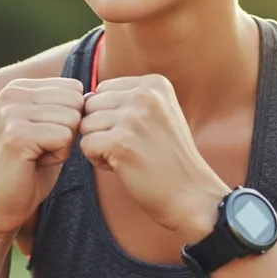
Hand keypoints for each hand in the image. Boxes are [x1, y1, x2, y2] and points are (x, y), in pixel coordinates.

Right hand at [0, 77, 83, 236]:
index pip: (73, 87)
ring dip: (63, 144)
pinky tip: (36, 163)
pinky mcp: (16, 135)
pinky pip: (65, 137)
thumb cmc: (31, 165)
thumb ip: (67, 105)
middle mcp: (11, 93)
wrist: (1, 203)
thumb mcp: (50, 125)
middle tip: (42, 148)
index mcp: (18, 86)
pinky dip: (59, 155)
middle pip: (75, 101)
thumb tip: (94, 96)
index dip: (70, 117)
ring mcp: (11, 112)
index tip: (45, 135)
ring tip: (38, 155)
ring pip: (73, 119)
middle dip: (69, 130)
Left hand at [79, 75, 230, 237]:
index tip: (137, 132)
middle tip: (130, 146)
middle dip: (102, 128)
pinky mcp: (120, 143)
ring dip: (99, 145)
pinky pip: (86, 145)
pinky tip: (121, 166)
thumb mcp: (159, 113)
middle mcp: (144, 94)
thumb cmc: (170, 157)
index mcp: (155, 83)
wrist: (191, 194)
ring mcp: (132, 118)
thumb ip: (127, 100)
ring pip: (86, 125)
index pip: (104, 89)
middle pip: (92, 105)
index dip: (111, 114)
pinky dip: (98, 160)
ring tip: (127, 156)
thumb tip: (85, 97)